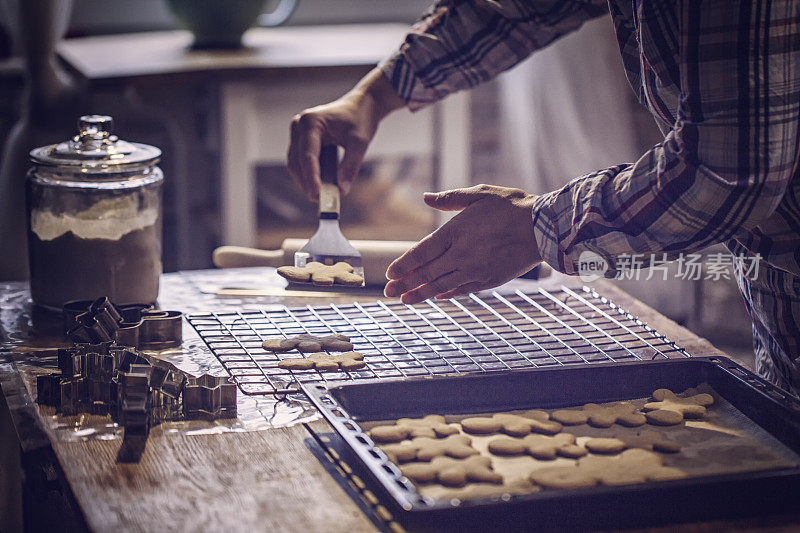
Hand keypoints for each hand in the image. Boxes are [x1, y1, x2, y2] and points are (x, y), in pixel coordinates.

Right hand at [287, 68, 403, 200]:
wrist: (362, 105)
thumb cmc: (361, 119)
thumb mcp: (360, 142)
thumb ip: (350, 166)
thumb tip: (342, 190)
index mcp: (311, 122)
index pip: (308, 155)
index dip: (311, 177)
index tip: (317, 195)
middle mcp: (299, 125)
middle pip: (297, 162)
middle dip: (307, 182)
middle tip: (321, 201)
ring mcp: (298, 132)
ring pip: (295, 164)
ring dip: (306, 180)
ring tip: (322, 196)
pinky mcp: (301, 139)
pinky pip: (300, 161)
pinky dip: (309, 174)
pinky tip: (320, 185)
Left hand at [384, 184, 541, 303]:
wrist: (544, 228)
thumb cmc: (513, 207)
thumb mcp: (480, 194)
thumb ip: (450, 199)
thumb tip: (426, 198)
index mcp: (456, 232)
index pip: (422, 252)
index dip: (404, 264)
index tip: (389, 273)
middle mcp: (462, 254)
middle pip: (427, 273)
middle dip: (405, 283)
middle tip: (388, 292)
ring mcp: (475, 270)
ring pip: (441, 286)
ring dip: (420, 294)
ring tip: (405, 300)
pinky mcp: (488, 280)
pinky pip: (462, 290)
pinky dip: (447, 294)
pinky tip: (437, 296)